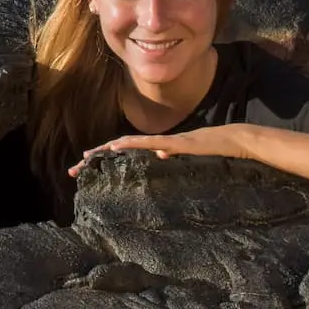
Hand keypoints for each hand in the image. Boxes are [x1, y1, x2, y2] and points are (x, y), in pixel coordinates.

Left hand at [67, 124, 258, 175]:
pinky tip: (116, 147)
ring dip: (106, 150)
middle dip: (97, 158)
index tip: (86, 168)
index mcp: (157, 149)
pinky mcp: (174, 143)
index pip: (126, 154)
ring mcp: (164, 141)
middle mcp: (156, 143)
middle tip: (74, 168)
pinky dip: (131, 145)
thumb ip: (173, 157)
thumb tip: (159, 157)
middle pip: (120, 149)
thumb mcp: (188, 160)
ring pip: (128, 145)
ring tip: (87, 157)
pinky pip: (148, 144)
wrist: (233, 140)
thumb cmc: (213, 151)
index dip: (105, 160)